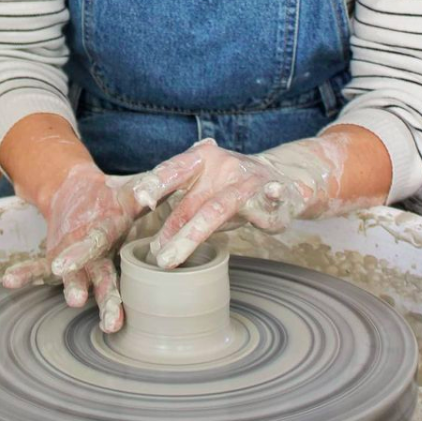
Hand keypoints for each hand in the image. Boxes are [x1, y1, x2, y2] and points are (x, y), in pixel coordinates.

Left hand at [2, 163, 141, 331]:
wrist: (80, 193)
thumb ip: (143, 191)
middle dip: (108, 300)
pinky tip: (10, 280)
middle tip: (111, 323)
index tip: (107, 274)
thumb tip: (151, 194)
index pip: (106, 246)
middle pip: (105, 280)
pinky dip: (26, 274)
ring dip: (73, 288)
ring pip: (75, 279)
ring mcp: (77, 260)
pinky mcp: (58, 259)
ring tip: (74, 301)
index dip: (98, 258)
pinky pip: (40, 269)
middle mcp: (98, 256)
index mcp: (113, 234)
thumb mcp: (127, 192)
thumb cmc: (109, 196)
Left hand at [133, 132, 384, 269]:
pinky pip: (274, 197)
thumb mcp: (203, 192)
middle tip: (155, 254)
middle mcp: (224, 168)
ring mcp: (250, 182)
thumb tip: (149, 241)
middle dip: (174, 227)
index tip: (140, 198)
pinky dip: (273, 196)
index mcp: (203, 161)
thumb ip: (178, 207)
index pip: (174, 170)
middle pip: (194, 199)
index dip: (157, 182)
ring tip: (170, 259)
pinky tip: (273, 194)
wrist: (281, 177)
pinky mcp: (275, 196)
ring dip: (195, 234)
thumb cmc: (230, 188)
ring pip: (221, 208)